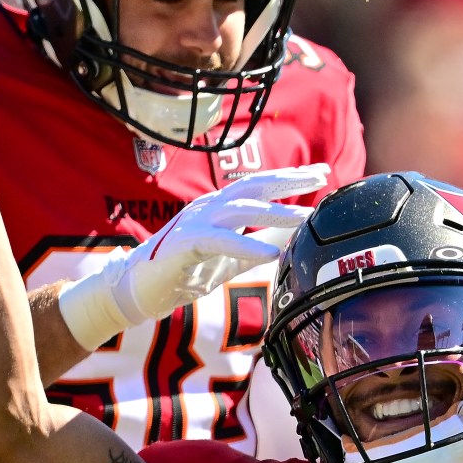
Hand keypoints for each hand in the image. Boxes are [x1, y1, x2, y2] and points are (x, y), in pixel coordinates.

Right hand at [59, 166, 328, 349]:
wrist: (141, 290)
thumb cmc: (186, 272)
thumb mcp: (231, 256)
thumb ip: (257, 244)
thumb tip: (290, 240)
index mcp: (219, 206)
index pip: (259, 184)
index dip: (290, 178)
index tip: (322, 172)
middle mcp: (208, 206)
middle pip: (253, 185)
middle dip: (288, 181)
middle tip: (320, 178)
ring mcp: (194, 221)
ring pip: (239, 208)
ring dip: (274, 213)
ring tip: (304, 220)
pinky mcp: (184, 244)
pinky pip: (218, 241)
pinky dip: (246, 247)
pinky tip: (271, 256)